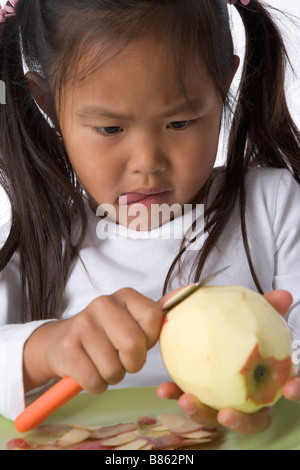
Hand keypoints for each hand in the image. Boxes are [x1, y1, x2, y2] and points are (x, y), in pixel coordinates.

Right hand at [23, 288, 162, 392]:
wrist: (61, 341)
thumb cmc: (106, 335)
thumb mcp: (130, 319)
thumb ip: (154, 316)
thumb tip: (184, 295)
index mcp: (125, 296)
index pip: (152, 317)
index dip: (149, 339)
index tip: (139, 341)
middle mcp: (103, 304)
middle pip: (133, 344)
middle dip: (133, 363)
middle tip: (124, 360)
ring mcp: (82, 324)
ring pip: (113, 368)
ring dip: (113, 375)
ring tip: (104, 363)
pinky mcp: (67, 348)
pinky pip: (94, 381)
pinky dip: (97, 385)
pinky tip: (90, 370)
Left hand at [157, 289, 299, 434]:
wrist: (212, 328)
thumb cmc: (241, 332)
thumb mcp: (254, 318)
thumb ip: (268, 309)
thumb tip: (282, 296)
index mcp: (268, 381)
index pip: (289, 390)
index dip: (297, 391)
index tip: (291, 389)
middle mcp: (249, 400)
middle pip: (252, 420)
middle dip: (240, 422)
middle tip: (225, 414)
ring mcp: (222, 402)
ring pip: (215, 417)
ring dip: (201, 412)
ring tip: (186, 400)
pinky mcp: (198, 398)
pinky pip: (188, 400)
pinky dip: (175, 395)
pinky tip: (164, 389)